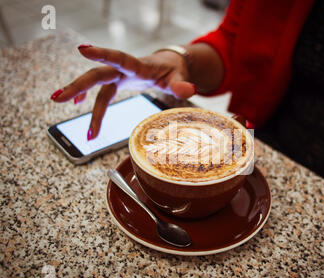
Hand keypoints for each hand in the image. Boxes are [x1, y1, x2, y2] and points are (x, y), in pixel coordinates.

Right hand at [50, 45, 196, 139]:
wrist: (171, 65)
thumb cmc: (175, 70)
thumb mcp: (180, 78)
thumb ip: (182, 85)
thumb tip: (189, 91)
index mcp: (139, 66)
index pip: (119, 58)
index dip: (102, 54)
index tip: (82, 49)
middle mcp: (125, 69)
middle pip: (98, 75)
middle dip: (77, 85)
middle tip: (57, 98)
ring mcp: (120, 75)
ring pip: (96, 84)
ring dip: (79, 94)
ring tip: (60, 104)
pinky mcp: (119, 82)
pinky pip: (102, 92)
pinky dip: (91, 101)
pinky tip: (78, 105)